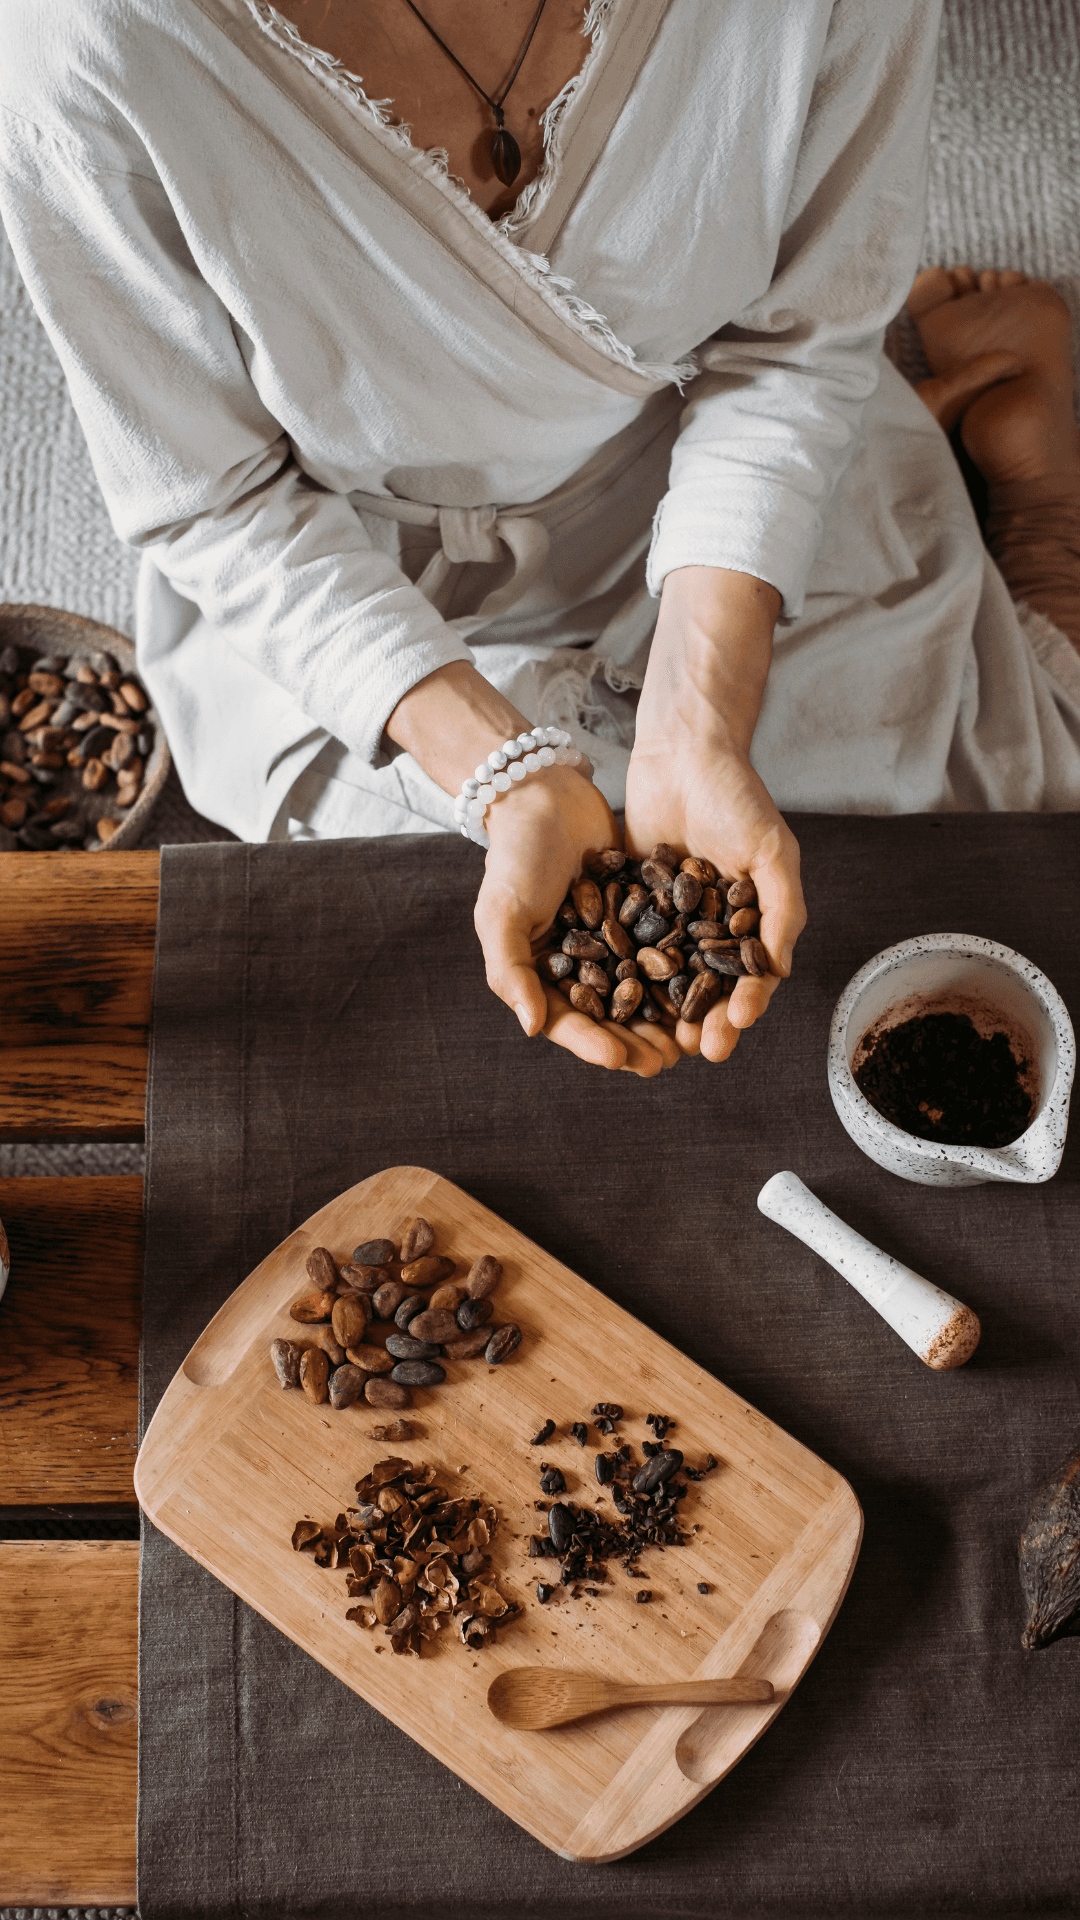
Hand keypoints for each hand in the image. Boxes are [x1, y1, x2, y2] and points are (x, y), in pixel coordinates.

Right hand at [387, 662, 678, 1076]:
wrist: (545, 793)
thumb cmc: (514, 856)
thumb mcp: (502, 914)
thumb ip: (512, 972)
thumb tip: (532, 1029)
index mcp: (541, 974)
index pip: (569, 1021)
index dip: (595, 1044)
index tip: (623, 1059)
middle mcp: (579, 965)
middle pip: (612, 1016)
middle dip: (639, 1041)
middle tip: (668, 1060)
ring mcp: (612, 941)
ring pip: (644, 990)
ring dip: (667, 1015)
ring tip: (693, 1037)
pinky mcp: (640, 914)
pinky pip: (666, 949)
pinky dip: (685, 969)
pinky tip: (710, 984)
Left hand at [627, 564, 804, 1062]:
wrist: (683, 751)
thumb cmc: (738, 799)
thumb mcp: (771, 854)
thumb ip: (782, 911)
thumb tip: (779, 972)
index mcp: (749, 920)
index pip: (749, 976)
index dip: (743, 1005)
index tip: (733, 1029)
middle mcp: (710, 925)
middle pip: (706, 986)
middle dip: (702, 1021)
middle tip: (692, 1051)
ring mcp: (670, 916)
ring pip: (665, 975)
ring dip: (661, 1010)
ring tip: (654, 1040)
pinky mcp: (631, 901)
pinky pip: (628, 945)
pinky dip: (623, 974)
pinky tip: (611, 1000)